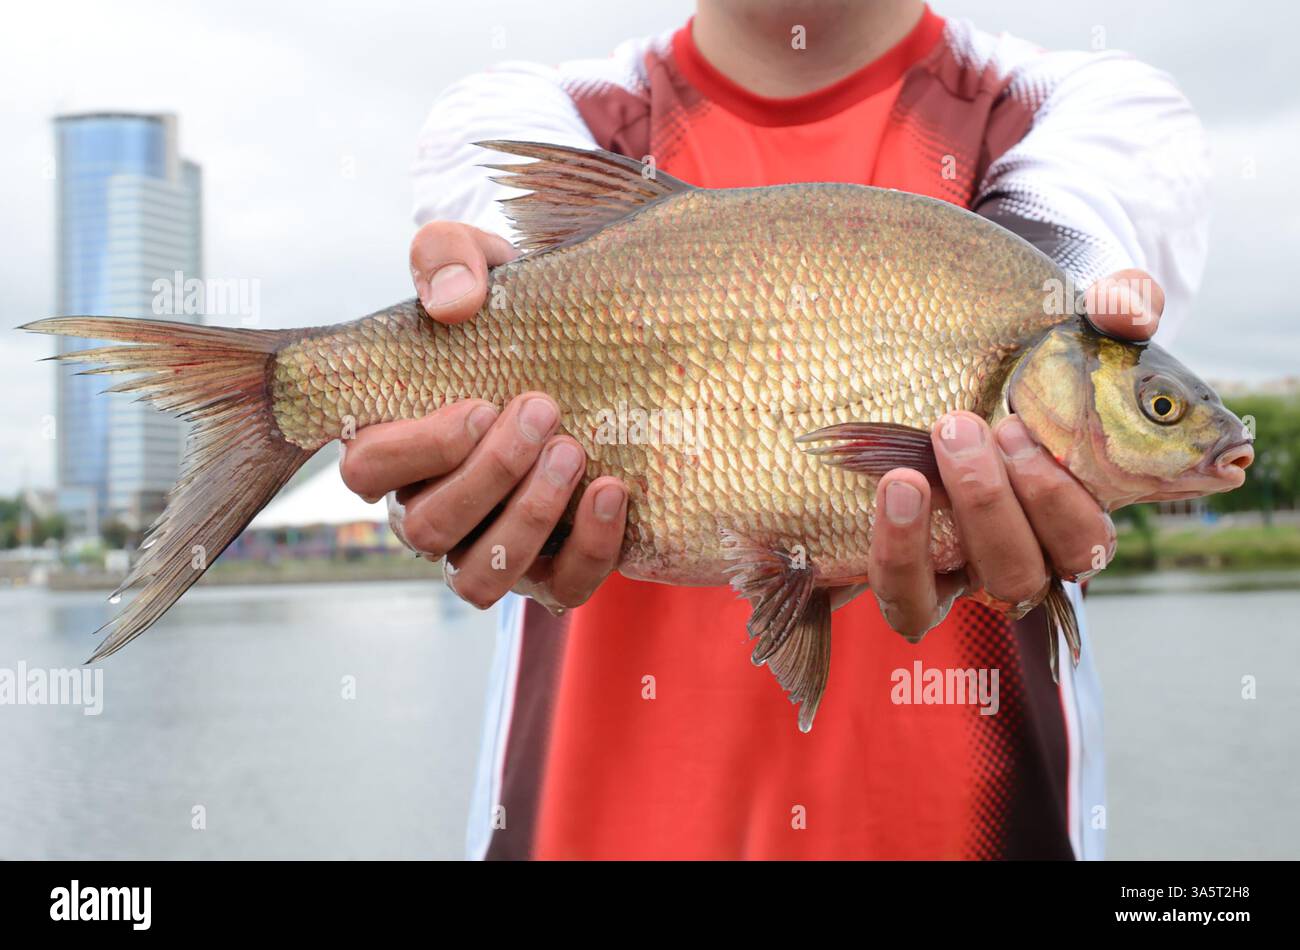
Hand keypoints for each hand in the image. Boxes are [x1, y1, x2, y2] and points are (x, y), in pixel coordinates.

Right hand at [339, 221, 629, 611]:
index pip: (366, 472)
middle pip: (428, 526)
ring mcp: (487, 548)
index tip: (478, 403)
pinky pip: (559, 589)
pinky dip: (588, 550)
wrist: (577, 348)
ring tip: (574, 451)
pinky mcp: (548, 570)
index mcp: (395, 449)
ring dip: (528, 518)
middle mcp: (430, 509)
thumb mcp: (476, 265)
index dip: (417, 449)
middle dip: (491, 472)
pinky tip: (613, 490)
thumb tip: (453, 302)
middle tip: (544, 410)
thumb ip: (448, 258)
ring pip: (479, 578)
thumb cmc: (506, 312)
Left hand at [860, 269, 1158, 639]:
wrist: (940, 385)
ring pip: (992, 584)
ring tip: (937, 448)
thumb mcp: (1070, 332)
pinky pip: (909, 600)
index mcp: (1076, 515)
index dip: (1073, 499)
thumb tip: (1127, 308)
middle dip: (1020, 495)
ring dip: (974, 514)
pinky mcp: (910, 586)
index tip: (1032, 428)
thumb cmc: (1023, 369)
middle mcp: (1030, 557)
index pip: (1093, 540)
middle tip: (984, 425)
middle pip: (1045, 563)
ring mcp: (970, 576)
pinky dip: (899, 552)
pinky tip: (894, 486)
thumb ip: (1117, 309)